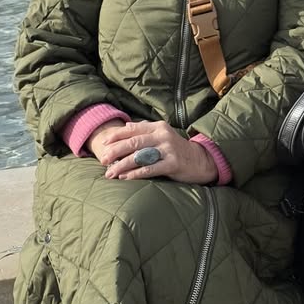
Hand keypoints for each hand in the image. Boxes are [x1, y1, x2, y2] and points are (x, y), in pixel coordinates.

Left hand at [91, 119, 218, 183]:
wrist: (200, 160)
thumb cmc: (177, 149)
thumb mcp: (163, 135)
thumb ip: (145, 130)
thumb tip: (126, 126)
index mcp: (159, 127)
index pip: (133, 129)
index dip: (117, 136)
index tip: (104, 143)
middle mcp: (163, 136)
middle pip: (134, 142)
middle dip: (115, 151)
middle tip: (103, 160)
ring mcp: (168, 149)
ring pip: (140, 156)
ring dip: (122, 165)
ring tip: (110, 172)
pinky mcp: (173, 163)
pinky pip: (150, 169)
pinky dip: (135, 173)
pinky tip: (125, 177)